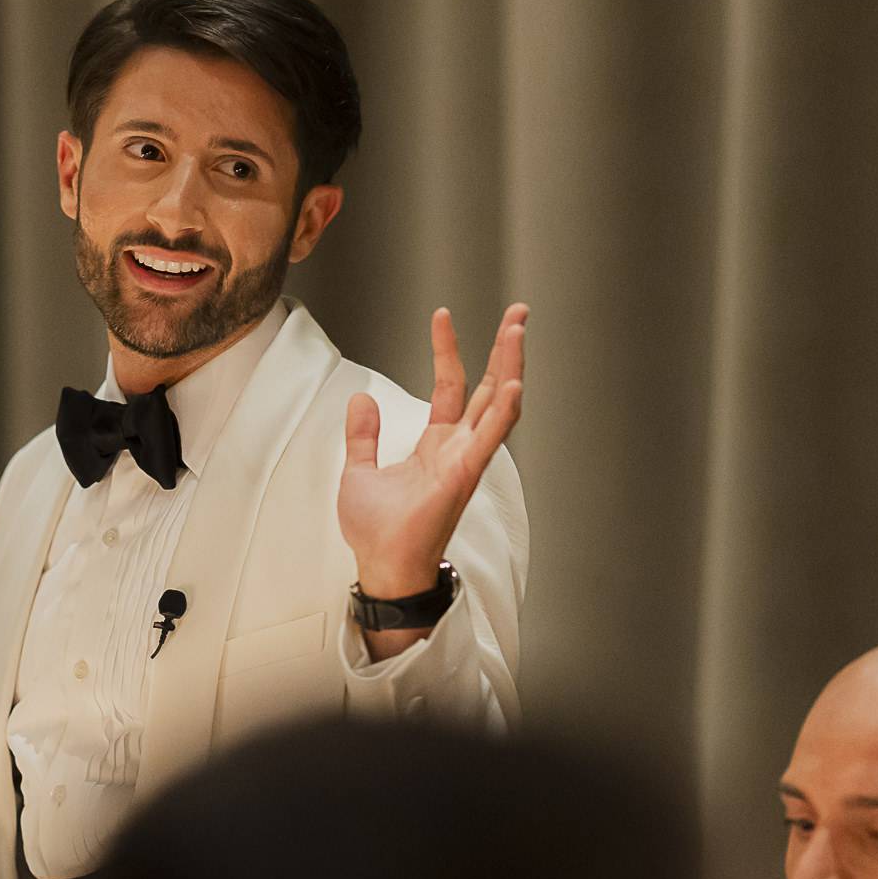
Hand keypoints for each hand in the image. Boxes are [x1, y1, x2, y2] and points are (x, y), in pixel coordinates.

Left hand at [337, 303, 525, 639]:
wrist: (381, 566)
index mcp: (438, 445)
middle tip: (519, 312)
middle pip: (489, 387)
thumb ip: (363, 435)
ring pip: (497, 404)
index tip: (443, 315)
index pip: (450, 384)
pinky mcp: (463, 476)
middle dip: (504, 348)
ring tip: (517, 330)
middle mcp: (459, 448)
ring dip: (509, 366)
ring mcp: (465, 460)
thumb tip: (361, 398)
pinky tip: (513, 383)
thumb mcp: (358, 471)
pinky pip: (488, 438)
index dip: (448, 348)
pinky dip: (502, 411)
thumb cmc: (377, 531)